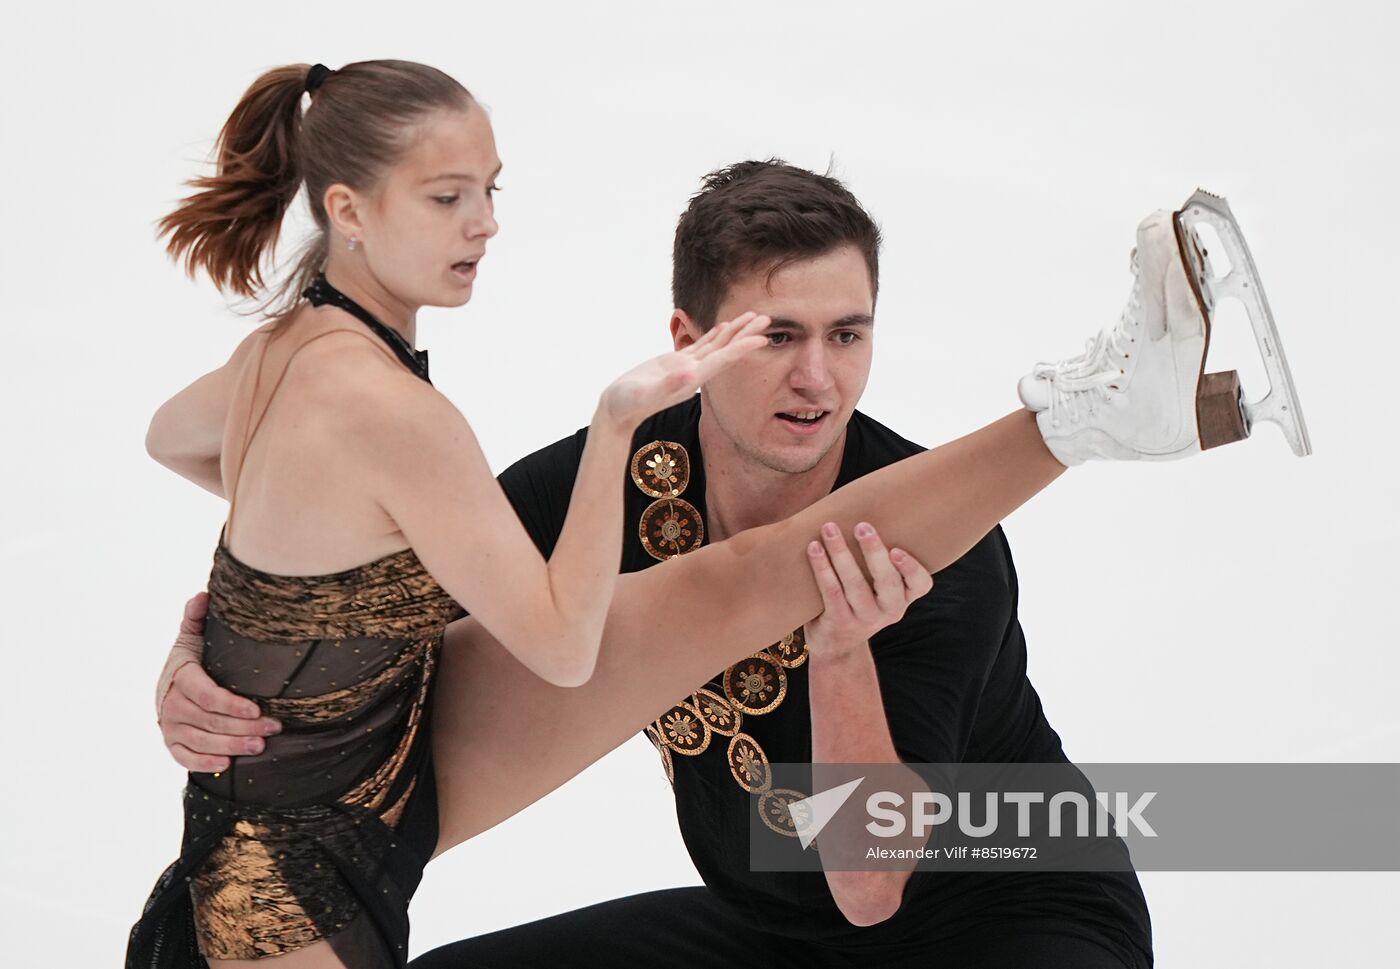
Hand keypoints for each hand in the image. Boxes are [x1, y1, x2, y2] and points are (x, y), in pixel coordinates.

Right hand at [156, 591, 280, 771]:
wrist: (172, 686)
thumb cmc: (194, 660)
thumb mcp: (194, 637)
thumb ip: (197, 618)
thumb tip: (203, 596)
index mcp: (180, 676)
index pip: (205, 695)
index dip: (230, 704)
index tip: (257, 709)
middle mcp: (171, 704)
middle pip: (209, 720)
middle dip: (242, 726)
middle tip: (273, 727)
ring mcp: (170, 726)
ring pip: (202, 740)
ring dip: (232, 745)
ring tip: (260, 745)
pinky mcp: (172, 743)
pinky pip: (185, 758)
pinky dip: (205, 762)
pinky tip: (228, 764)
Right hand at [597, 311, 770, 429]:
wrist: (618, 410)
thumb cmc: (628, 403)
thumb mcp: (645, 394)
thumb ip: (667, 386)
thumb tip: (688, 374)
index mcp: (692, 379)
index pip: (722, 360)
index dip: (742, 348)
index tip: (762, 338)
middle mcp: (695, 373)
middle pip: (726, 351)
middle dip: (746, 335)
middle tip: (767, 318)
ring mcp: (687, 368)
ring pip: (717, 346)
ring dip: (735, 332)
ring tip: (753, 317)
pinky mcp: (677, 362)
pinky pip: (702, 346)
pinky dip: (715, 335)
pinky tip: (724, 327)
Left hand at [805, 522, 933, 656]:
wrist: (838, 647)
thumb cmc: (858, 600)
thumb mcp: (878, 588)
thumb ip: (880, 560)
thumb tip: (868, 500)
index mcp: (904, 597)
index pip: (921, 584)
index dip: (912, 568)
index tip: (897, 550)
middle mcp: (889, 610)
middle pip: (887, 581)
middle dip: (874, 551)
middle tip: (862, 525)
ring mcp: (864, 619)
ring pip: (854, 585)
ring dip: (841, 554)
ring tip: (829, 529)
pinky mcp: (839, 623)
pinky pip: (831, 593)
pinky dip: (822, 568)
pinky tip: (813, 548)